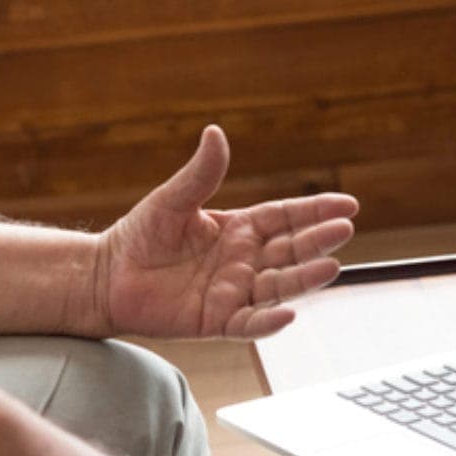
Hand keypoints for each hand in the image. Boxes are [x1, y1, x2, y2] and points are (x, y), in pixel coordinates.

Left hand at [96, 125, 357, 339]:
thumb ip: (200, 173)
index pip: (286, 217)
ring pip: (280, 285)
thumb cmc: (140, 235)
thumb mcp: (173, 199)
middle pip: (291, 250)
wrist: (107, 277)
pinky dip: (269, 321)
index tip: (347, 205)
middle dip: (318, 241)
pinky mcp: (217, 321)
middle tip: (343, 230)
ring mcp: (234, 291)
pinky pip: (249, 323)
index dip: (316, 211)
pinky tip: (289, 314)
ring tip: (331, 267)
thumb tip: (215, 132)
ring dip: (306, 279)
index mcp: (239, 228)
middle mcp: (245, 260)